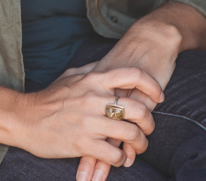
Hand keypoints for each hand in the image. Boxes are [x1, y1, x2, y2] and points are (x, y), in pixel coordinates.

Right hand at [13, 65, 163, 167]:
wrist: (25, 118)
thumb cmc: (50, 97)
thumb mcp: (72, 76)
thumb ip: (92, 70)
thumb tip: (108, 66)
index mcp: (94, 79)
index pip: (133, 75)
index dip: (152, 85)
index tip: (158, 96)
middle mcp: (95, 99)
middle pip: (138, 109)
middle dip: (150, 122)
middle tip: (148, 128)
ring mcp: (90, 122)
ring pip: (131, 134)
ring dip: (140, 144)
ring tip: (138, 146)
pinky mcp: (83, 144)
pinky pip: (114, 155)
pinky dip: (122, 160)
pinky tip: (120, 159)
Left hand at [75, 4, 205, 180]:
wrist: (151, 37)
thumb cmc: (127, 53)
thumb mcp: (102, 65)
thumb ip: (90, 78)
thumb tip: (74, 89)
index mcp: (94, 81)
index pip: (78, 110)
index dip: (68, 129)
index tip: (54, 147)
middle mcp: (106, 91)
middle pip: (92, 127)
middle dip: (85, 154)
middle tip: (82, 174)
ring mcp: (123, 98)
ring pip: (110, 135)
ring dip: (104, 160)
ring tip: (95, 178)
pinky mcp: (141, 103)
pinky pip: (131, 129)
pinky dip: (125, 149)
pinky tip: (123, 162)